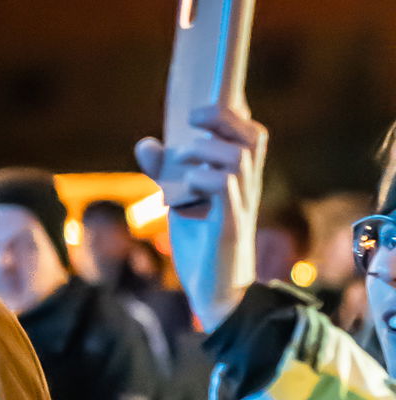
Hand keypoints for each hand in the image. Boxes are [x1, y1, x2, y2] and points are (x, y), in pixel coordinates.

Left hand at [135, 104, 265, 331]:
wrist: (214, 290)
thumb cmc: (200, 243)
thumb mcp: (178, 200)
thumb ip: (163, 171)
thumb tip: (146, 142)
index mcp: (239, 178)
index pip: (250, 135)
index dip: (232, 114)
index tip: (201, 109)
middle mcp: (246, 187)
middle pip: (253, 137)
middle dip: (222, 119)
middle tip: (192, 120)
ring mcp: (241, 205)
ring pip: (238, 159)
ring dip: (205, 150)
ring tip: (181, 160)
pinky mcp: (230, 225)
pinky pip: (225, 188)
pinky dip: (203, 178)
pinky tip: (186, 187)